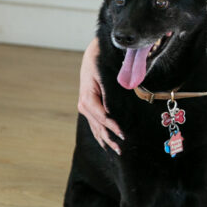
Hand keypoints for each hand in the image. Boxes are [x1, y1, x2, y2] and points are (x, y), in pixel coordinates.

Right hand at [78, 38, 123, 153]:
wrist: (92, 56)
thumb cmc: (100, 64)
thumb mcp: (104, 76)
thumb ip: (108, 94)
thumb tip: (112, 111)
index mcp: (87, 98)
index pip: (101, 116)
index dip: (112, 127)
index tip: (122, 134)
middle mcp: (84, 105)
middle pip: (98, 126)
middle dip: (110, 138)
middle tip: (122, 149)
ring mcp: (85, 108)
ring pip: (96, 128)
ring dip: (106, 140)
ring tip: (117, 150)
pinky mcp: (88, 109)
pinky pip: (94, 124)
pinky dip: (100, 135)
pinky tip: (106, 144)